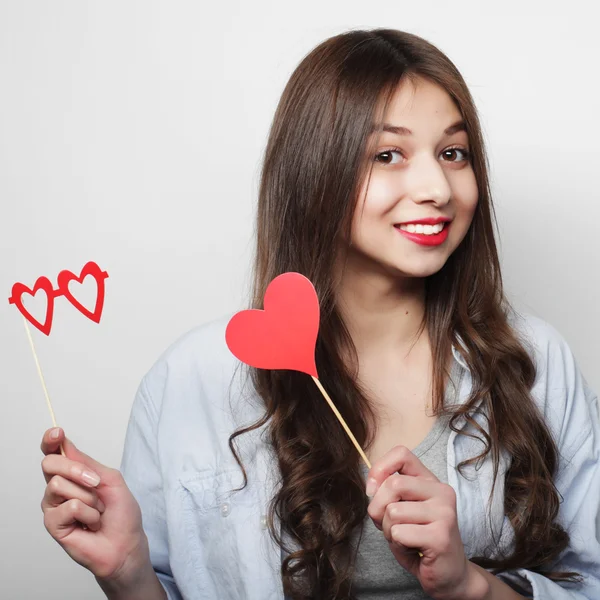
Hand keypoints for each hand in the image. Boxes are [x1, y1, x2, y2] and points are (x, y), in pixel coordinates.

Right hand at [40, 427, 150, 586]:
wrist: (126, 542)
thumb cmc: (121, 513)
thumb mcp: (110, 479)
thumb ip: (88, 463)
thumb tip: (66, 445)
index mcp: (74, 474)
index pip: (55, 453)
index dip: (51, 440)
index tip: (57, 433)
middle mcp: (60, 487)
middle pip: (50, 463)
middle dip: (75, 469)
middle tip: (95, 483)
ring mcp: (54, 506)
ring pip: (58, 485)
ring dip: (87, 497)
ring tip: (97, 510)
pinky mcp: (53, 524)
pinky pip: (68, 506)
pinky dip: (87, 513)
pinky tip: (91, 524)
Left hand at [366, 445, 485, 599]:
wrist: (449, 574)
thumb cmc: (419, 539)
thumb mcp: (400, 509)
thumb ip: (387, 492)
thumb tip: (371, 486)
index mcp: (430, 481)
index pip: (402, 454)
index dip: (380, 468)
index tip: (373, 489)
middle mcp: (441, 492)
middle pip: (392, 484)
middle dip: (378, 508)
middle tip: (388, 525)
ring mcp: (444, 513)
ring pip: (392, 512)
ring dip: (388, 530)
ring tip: (405, 538)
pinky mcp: (440, 537)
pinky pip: (399, 533)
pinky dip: (397, 545)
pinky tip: (412, 549)